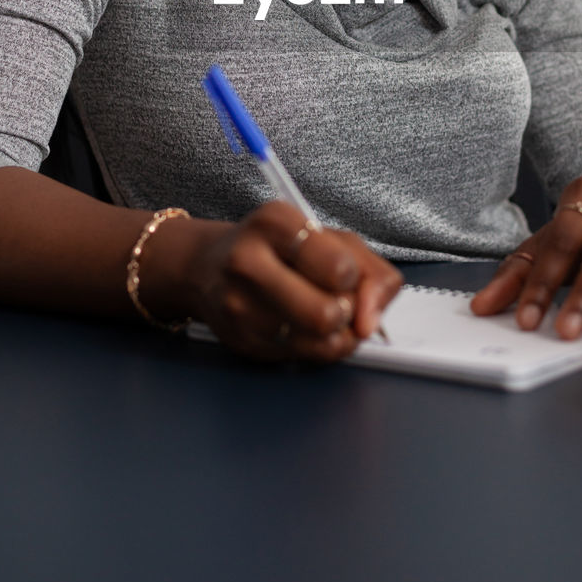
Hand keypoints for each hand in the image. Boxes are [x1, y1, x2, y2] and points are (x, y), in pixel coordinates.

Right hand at [183, 201, 402, 362]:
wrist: (210, 267)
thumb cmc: (279, 248)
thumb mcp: (330, 238)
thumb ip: (370, 269)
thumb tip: (372, 319)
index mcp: (274, 223)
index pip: (339, 269)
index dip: (354, 278)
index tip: (343, 272)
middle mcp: (248, 262)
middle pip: (327, 314)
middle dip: (347, 312)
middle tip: (337, 299)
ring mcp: (239, 306)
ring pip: (319, 343)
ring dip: (336, 333)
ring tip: (323, 312)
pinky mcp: (241, 341)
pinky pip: (305, 358)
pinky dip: (318, 347)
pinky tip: (305, 326)